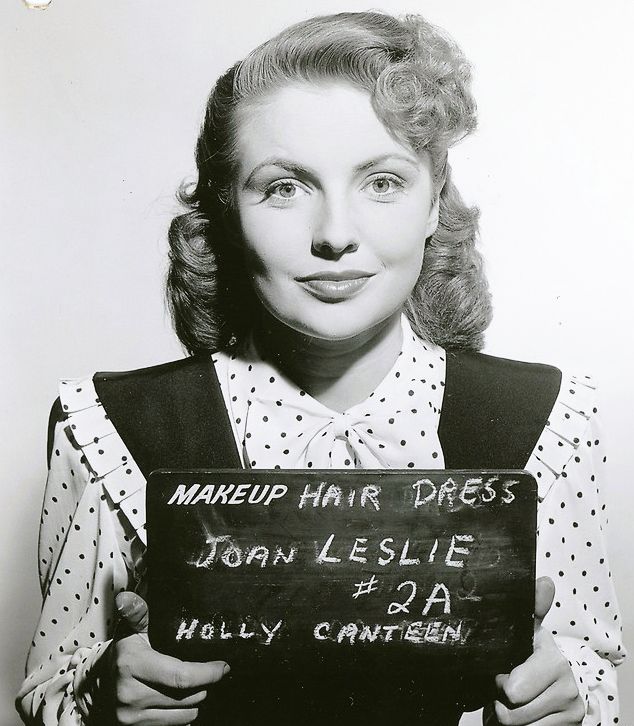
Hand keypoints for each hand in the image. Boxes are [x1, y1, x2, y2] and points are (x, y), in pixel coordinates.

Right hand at [102, 591, 228, 725]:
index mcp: (132, 665)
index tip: (223, 667)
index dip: (208, 673)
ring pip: (185, 713)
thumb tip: (126, 596)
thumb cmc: (123, 654)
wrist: (94, 688)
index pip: (181, 676)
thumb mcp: (130, 631)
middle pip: (187, 696)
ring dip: (195, 700)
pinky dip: (184, 714)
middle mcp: (131, 694)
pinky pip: (174, 725)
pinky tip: (182, 700)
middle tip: (208, 673)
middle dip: (204, 684)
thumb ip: (136, 612)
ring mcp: (131, 717)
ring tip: (193, 686)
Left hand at [490, 577, 584, 724]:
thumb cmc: (533, 652)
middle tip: (501, 689)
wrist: (559, 682)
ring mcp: (571, 712)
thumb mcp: (529, 630)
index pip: (512, 690)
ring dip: (509, 717)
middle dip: (500, 703)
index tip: (500, 676)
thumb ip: (532, 607)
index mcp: (553, 661)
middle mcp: (567, 688)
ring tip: (512, 701)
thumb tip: (545, 581)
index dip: (499, 685)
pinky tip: (525, 714)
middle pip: (511, 713)